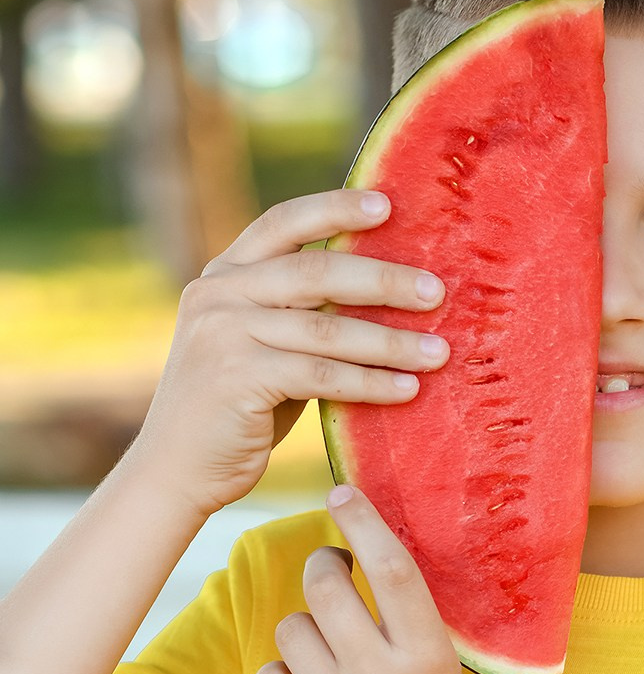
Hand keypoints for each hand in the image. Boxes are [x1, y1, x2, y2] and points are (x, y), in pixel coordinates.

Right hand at [131, 189, 450, 518]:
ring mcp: (222, 335)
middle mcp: (218, 294)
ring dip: (390, 342)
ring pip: (326, 330)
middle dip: (384, 280)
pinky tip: (407, 390)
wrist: (175, 468)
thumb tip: (386, 289)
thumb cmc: (237, 406)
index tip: (387, 205)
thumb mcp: (261, 343)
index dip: (334, 208)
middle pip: (316, 272)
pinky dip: (370, 383)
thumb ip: (299, 311)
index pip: (283, 223)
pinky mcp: (236, 379)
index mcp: (224, 274)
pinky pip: (321, 376)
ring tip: (438, 352)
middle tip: (437, 292)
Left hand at [251, 482, 508, 673]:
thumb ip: (404, 625)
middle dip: (323, 569)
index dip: (362, 522)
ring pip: (290, 629)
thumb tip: (355, 560)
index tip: (339, 493)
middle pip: (324, 587)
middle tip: (333, 575)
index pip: (391, 568)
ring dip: (305, 633)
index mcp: (429, 656)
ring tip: (331, 658)